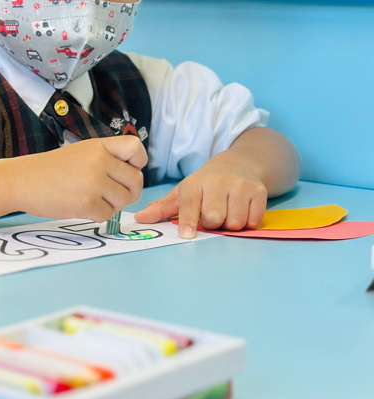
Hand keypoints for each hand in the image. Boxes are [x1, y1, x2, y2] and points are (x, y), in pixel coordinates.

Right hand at [13, 136, 147, 221]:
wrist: (22, 181)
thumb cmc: (50, 169)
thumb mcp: (80, 152)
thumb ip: (106, 158)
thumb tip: (133, 174)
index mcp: (98, 146)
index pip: (135, 148)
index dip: (138, 162)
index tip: (128, 170)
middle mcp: (99, 162)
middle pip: (135, 181)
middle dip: (128, 191)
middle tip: (112, 194)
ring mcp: (94, 183)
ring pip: (124, 200)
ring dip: (112, 205)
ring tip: (91, 199)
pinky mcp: (87, 203)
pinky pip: (108, 215)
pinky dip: (97, 215)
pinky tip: (81, 207)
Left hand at [134, 156, 266, 238]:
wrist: (239, 164)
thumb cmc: (206, 184)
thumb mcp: (183, 192)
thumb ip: (162, 208)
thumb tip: (140, 219)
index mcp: (194, 183)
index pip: (190, 205)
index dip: (188, 221)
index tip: (186, 235)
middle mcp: (217, 182)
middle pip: (213, 218)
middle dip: (212, 224)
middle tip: (212, 215)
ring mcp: (240, 185)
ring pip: (234, 222)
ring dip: (230, 224)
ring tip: (227, 211)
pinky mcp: (259, 191)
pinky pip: (252, 221)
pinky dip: (247, 221)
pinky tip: (241, 209)